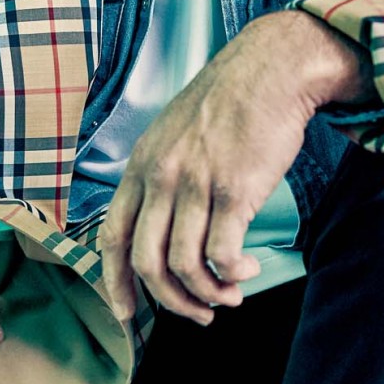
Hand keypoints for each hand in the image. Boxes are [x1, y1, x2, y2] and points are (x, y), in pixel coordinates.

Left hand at [98, 9, 372, 324]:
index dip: (115, 283)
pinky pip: (222, 255)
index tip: (126, 313)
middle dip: (171, 302)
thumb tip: (165, 224)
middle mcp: (161, 178)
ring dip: (207, 294)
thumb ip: (162, 175)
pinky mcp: (234, 191)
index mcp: (141, 166)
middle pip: (147, 263)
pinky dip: (233, 274)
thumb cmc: (229, 101)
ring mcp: (195, 185)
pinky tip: (248, 270)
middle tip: (197, 314)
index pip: (112, 238)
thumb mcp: (174, 132)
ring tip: (230, 296)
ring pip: (184, 266)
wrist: (271, 69)